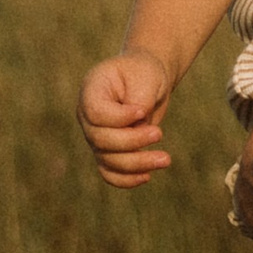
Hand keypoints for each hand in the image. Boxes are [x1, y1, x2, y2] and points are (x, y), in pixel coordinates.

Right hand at [78, 48, 173, 187]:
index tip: (143, 111)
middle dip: (132, 142)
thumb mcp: (146, 76)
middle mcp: (87, 117)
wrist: (146, 80)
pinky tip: (147, 176)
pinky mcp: (108, 151)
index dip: (119, 119)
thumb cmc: (144, 73)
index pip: (96, 114)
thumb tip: (138, 125)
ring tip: (165, 159)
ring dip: (137, 164)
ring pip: (108, 160)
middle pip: (101, 140)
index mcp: (91, 91)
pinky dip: (126, 179)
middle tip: (159, 133)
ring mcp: (95, 136)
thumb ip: (140, 99)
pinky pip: (110, 172)